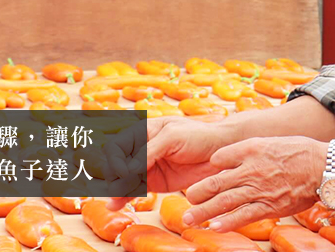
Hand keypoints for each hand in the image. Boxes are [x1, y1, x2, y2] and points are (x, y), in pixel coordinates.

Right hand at [104, 114, 242, 209]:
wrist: (221, 151)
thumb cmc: (199, 135)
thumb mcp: (173, 137)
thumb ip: (149, 151)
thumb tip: (127, 169)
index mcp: (143, 131)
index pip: (117, 146)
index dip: (115, 160)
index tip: (124, 173)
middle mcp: (141, 148)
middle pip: (116, 164)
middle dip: (113, 178)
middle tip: (116, 191)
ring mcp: (147, 166)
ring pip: (123, 179)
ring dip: (116, 190)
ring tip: (114, 202)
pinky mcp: (154, 181)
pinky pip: (135, 189)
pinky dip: (125, 196)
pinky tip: (117, 203)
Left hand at [183, 136, 326, 231]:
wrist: (322, 166)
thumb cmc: (300, 152)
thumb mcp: (271, 141)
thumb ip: (249, 150)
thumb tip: (230, 158)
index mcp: (250, 149)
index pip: (219, 157)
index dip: (210, 166)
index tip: (205, 174)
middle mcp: (249, 169)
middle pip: (215, 182)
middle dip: (197, 193)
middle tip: (187, 199)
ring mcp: (258, 189)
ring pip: (223, 202)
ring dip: (203, 212)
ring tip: (189, 219)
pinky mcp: (268, 206)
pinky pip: (243, 216)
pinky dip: (227, 223)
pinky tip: (215, 227)